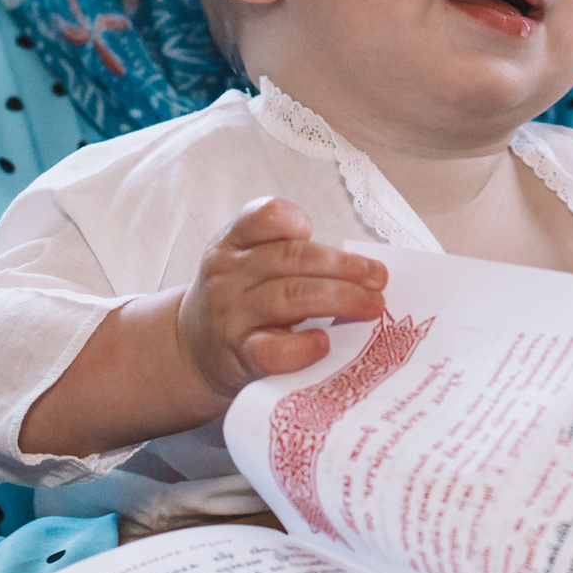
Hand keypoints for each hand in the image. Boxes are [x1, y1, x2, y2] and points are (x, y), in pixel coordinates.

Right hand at [178, 197, 388, 398]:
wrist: (193, 350)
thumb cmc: (240, 301)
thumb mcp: (250, 265)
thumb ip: (291, 257)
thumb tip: (365, 269)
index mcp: (234, 243)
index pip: (261, 217)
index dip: (292, 219)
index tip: (314, 229)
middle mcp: (229, 274)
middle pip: (291, 258)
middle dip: (344, 266)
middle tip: (379, 278)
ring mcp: (231, 315)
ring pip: (290, 297)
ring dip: (340, 298)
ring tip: (373, 306)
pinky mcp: (239, 355)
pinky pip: (272, 350)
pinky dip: (302, 346)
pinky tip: (325, 343)